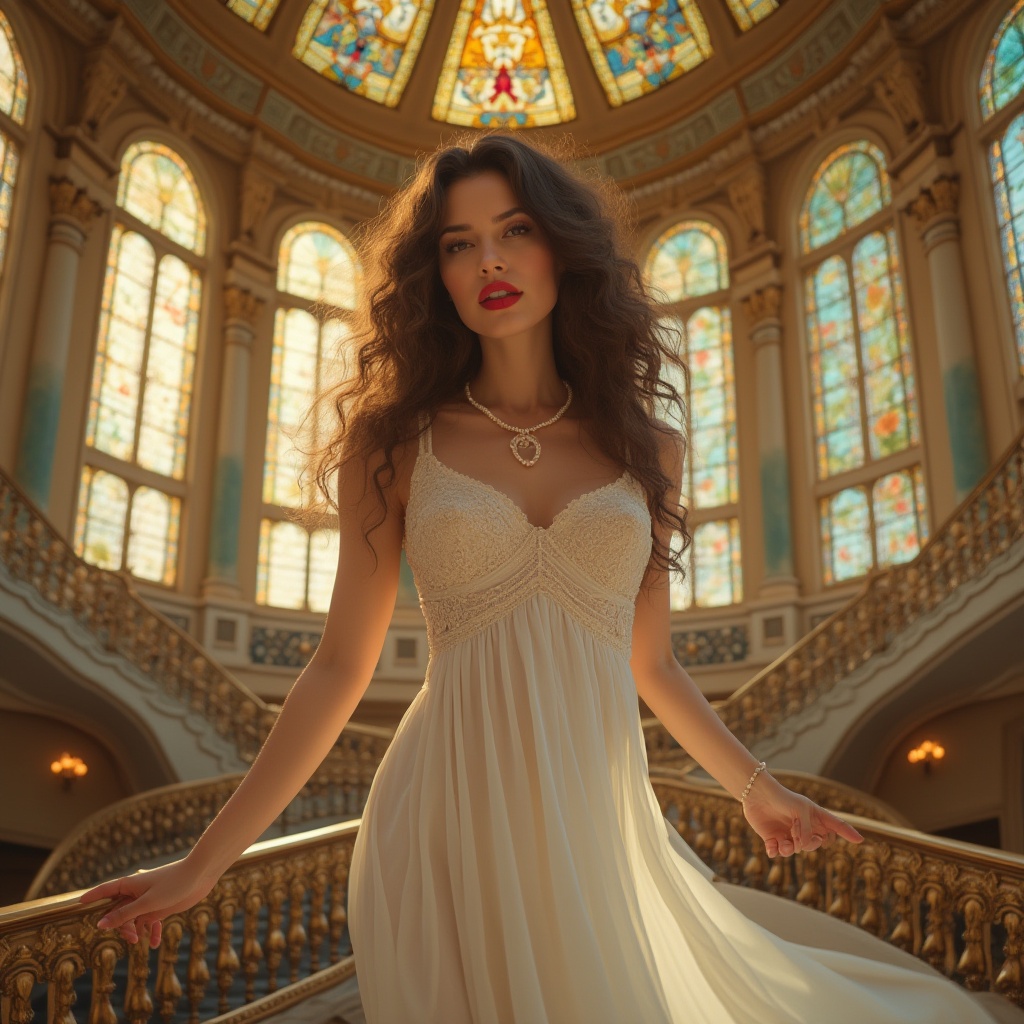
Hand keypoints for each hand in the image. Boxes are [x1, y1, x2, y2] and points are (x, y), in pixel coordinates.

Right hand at [78, 859, 217, 946]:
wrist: (201, 875)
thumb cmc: (174, 884)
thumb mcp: (147, 903)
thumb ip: (124, 915)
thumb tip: (101, 925)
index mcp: (130, 885)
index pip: (105, 891)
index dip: (92, 897)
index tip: (78, 904)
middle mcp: (137, 892)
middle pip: (118, 912)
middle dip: (121, 927)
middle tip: (132, 938)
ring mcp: (148, 900)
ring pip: (133, 919)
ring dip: (136, 931)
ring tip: (143, 941)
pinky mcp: (160, 906)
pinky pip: (149, 922)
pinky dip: (151, 932)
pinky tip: (155, 943)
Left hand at [741, 774, 863, 857]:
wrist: (756, 793)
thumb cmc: (781, 797)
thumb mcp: (800, 811)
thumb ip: (807, 830)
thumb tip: (804, 847)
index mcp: (813, 816)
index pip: (835, 825)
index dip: (847, 833)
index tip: (860, 840)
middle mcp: (802, 827)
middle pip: (816, 844)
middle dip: (811, 845)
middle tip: (797, 834)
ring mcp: (787, 833)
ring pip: (796, 851)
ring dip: (791, 850)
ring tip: (783, 843)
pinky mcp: (772, 838)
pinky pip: (777, 853)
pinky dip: (775, 852)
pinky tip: (772, 846)